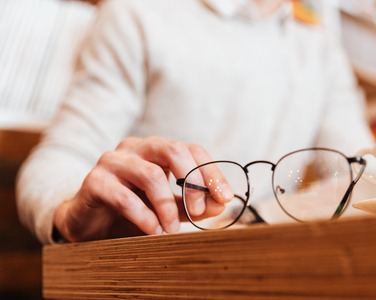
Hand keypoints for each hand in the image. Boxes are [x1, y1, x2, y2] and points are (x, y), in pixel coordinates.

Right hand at [53, 136, 230, 241]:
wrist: (87, 223)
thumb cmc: (130, 211)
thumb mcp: (167, 208)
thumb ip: (191, 205)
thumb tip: (220, 204)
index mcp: (156, 149)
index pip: (191, 150)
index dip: (211, 172)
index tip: (225, 197)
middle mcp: (135, 148)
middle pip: (172, 150)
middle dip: (192, 182)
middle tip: (199, 211)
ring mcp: (113, 161)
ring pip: (151, 174)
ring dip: (167, 206)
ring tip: (171, 229)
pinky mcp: (94, 181)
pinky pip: (125, 197)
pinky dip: (145, 217)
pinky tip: (153, 231)